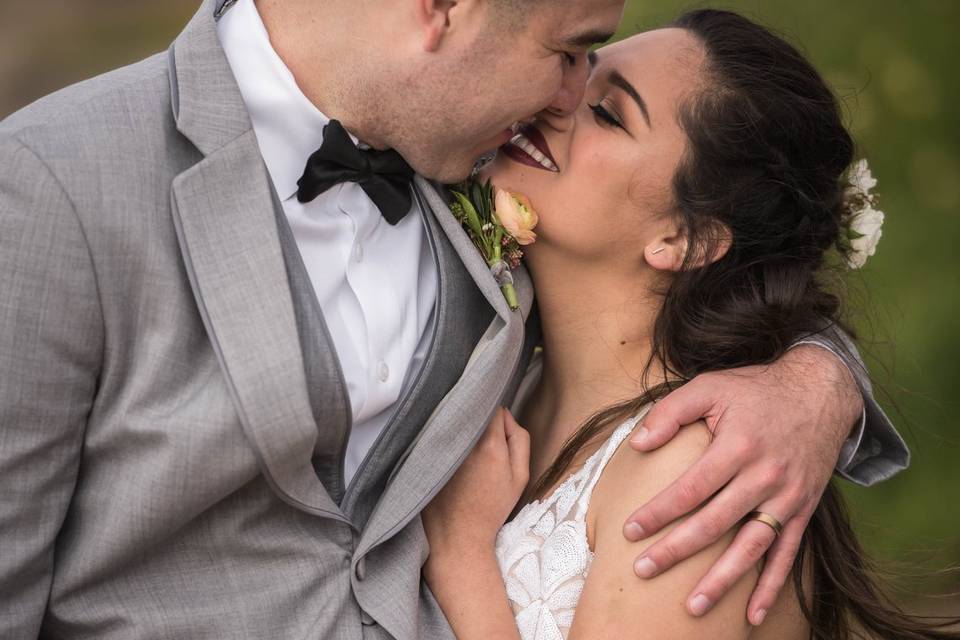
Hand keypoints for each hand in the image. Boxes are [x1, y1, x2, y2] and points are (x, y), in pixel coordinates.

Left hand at [422, 407, 529, 554]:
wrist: (459, 535)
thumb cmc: (493, 507)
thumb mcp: (520, 476)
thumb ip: (519, 439)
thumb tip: (506, 416)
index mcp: (490, 444)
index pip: (493, 408)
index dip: (498, 415)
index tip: (499, 430)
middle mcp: (464, 441)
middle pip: (471, 411)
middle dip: (479, 419)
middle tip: (483, 442)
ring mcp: (442, 447)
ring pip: (454, 422)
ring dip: (461, 428)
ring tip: (466, 452)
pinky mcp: (426, 454)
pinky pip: (439, 435)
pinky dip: (445, 440)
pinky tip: (450, 460)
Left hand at [622, 345, 861, 624]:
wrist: (820, 389)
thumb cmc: (755, 389)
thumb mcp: (710, 386)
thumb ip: (671, 412)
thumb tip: (637, 444)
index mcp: (738, 446)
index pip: (691, 488)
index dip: (659, 512)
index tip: (630, 531)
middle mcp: (765, 475)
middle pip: (715, 523)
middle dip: (677, 550)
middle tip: (643, 571)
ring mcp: (788, 496)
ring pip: (752, 547)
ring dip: (722, 579)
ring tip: (693, 606)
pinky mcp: (803, 509)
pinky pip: (788, 553)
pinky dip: (772, 586)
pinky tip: (751, 614)